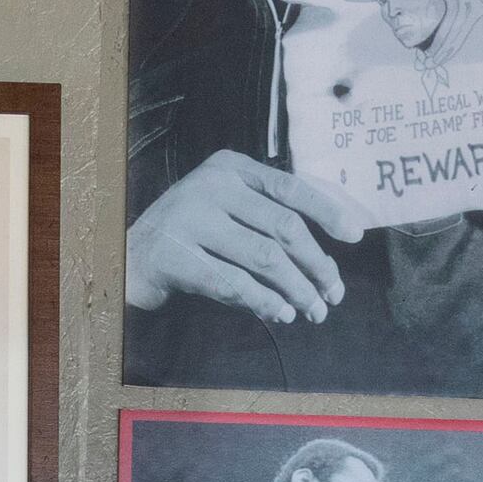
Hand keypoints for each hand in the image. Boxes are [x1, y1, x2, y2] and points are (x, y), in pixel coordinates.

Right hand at [126, 150, 368, 324]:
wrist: (128, 257)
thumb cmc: (190, 237)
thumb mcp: (225, 211)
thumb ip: (266, 220)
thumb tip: (324, 257)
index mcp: (230, 169)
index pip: (290, 188)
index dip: (327, 212)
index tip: (355, 236)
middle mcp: (211, 187)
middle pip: (283, 227)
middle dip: (316, 264)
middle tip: (333, 294)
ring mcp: (190, 219)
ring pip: (263, 257)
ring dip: (296, 288)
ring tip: (312, 310)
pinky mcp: (175, 255)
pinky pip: (233, 283)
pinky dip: (263, 301)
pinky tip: (281, 312)